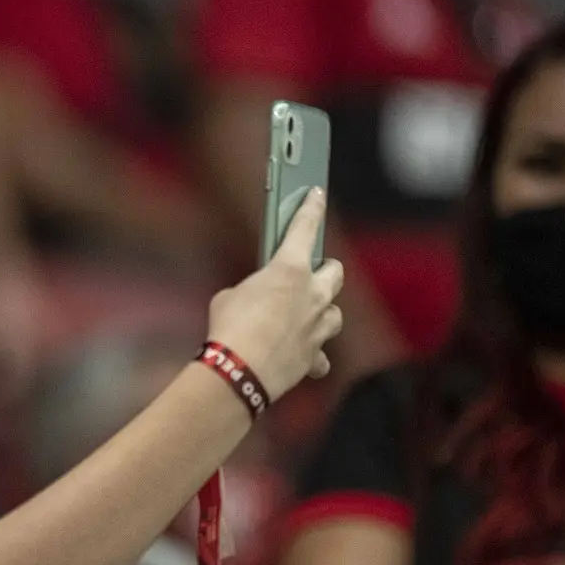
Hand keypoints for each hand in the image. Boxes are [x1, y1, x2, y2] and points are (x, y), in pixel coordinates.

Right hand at [205, 188, 343, 398]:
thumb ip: (249, 292)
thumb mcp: (228, 297)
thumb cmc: (230, 327)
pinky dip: (314, 354)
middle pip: (335, 271)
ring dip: (324, 312)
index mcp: (289, 270)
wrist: (239, 370)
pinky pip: (322, 355)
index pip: (305, 228)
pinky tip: (303, 355)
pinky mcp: (315, 356)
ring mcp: (318, 326)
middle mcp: (312, 295)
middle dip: (325, 270)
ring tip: (307, 316)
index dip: (312, 208)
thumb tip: (252, 302)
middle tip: (311, 274)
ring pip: (335, 313)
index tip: (318, 195)